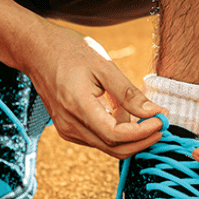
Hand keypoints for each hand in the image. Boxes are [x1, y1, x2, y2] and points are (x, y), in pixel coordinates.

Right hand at [15, 23, 166, 158]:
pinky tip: (121, 112)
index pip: (114, 134)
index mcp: (77, 105)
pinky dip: (115, 131)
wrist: (37, 51)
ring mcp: (66, 129)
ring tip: (141, 111)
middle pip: (113, 147)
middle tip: (161, 124)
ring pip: (107, 145)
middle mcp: (69, 124)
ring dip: (129, 135)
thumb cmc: (70, 52)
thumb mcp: (103, 65)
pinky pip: (97, 139)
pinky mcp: (67, 129)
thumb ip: (128, 93)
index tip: (161, 120)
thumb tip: (154, 112)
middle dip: (141, 140)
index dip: (141, 132)